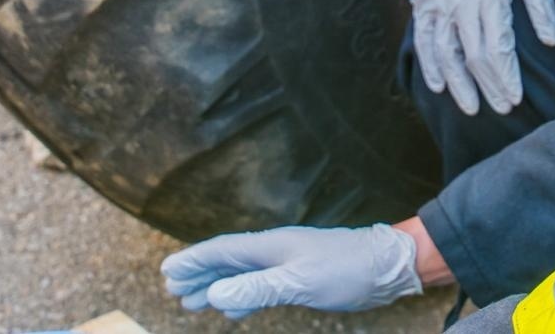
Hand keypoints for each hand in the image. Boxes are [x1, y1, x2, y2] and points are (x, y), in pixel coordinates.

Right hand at [161, 223, 421, 317]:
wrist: (387, 266)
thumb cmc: (347, 269)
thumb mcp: (300, 282)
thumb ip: (258, 288)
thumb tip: (216, 293)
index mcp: (270, 246)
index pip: (222, 251)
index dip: (194, 261)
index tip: (166, 271)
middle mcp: (275, 251)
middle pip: (226, 261)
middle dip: (198, 274)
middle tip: (170, 290)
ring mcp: (287, 263)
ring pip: (241, 275)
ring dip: (215, 286)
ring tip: (191, 302)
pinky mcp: (300, 277)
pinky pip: (259, 285)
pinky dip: (239, 296)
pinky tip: (232, 308)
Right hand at [410, 0, 554, 114]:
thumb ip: (542, 6)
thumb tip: (552, 41)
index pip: (497, 45)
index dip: (506, 76)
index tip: (515, 97)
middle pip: (473, 54)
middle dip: (488, 86)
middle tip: (502, 107)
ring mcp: (437, 2)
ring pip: (444, 52)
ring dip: (458, 84)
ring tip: (471, 107)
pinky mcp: (421, 3)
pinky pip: (423, 40)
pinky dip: (429, 65)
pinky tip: (439, 86)